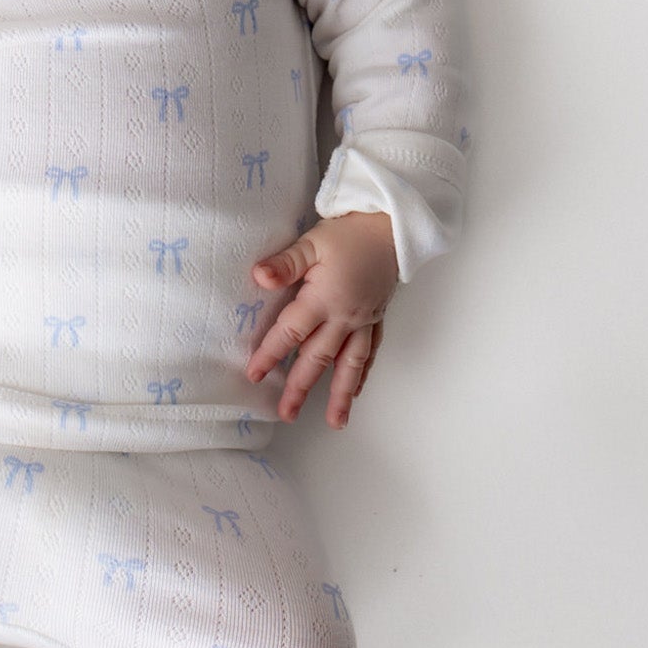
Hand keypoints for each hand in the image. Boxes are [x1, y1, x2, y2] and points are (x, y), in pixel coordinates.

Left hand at [244, 212, 398, 428]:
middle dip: (300, 388)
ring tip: (336, 422)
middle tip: (285, 414)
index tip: (254, 375)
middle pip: (318, 359)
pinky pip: (370, 352)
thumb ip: (286, 263)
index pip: (291, 333)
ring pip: (350, 365)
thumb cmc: (350, 232)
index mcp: (324, 299)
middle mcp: (345, 317)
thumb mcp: (312, 242)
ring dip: (341, 395)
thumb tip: (259, 276)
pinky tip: (356, 391)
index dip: (270, 354)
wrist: (393, 226)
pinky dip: (363, 374)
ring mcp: (364, 321)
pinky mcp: (377, 317)